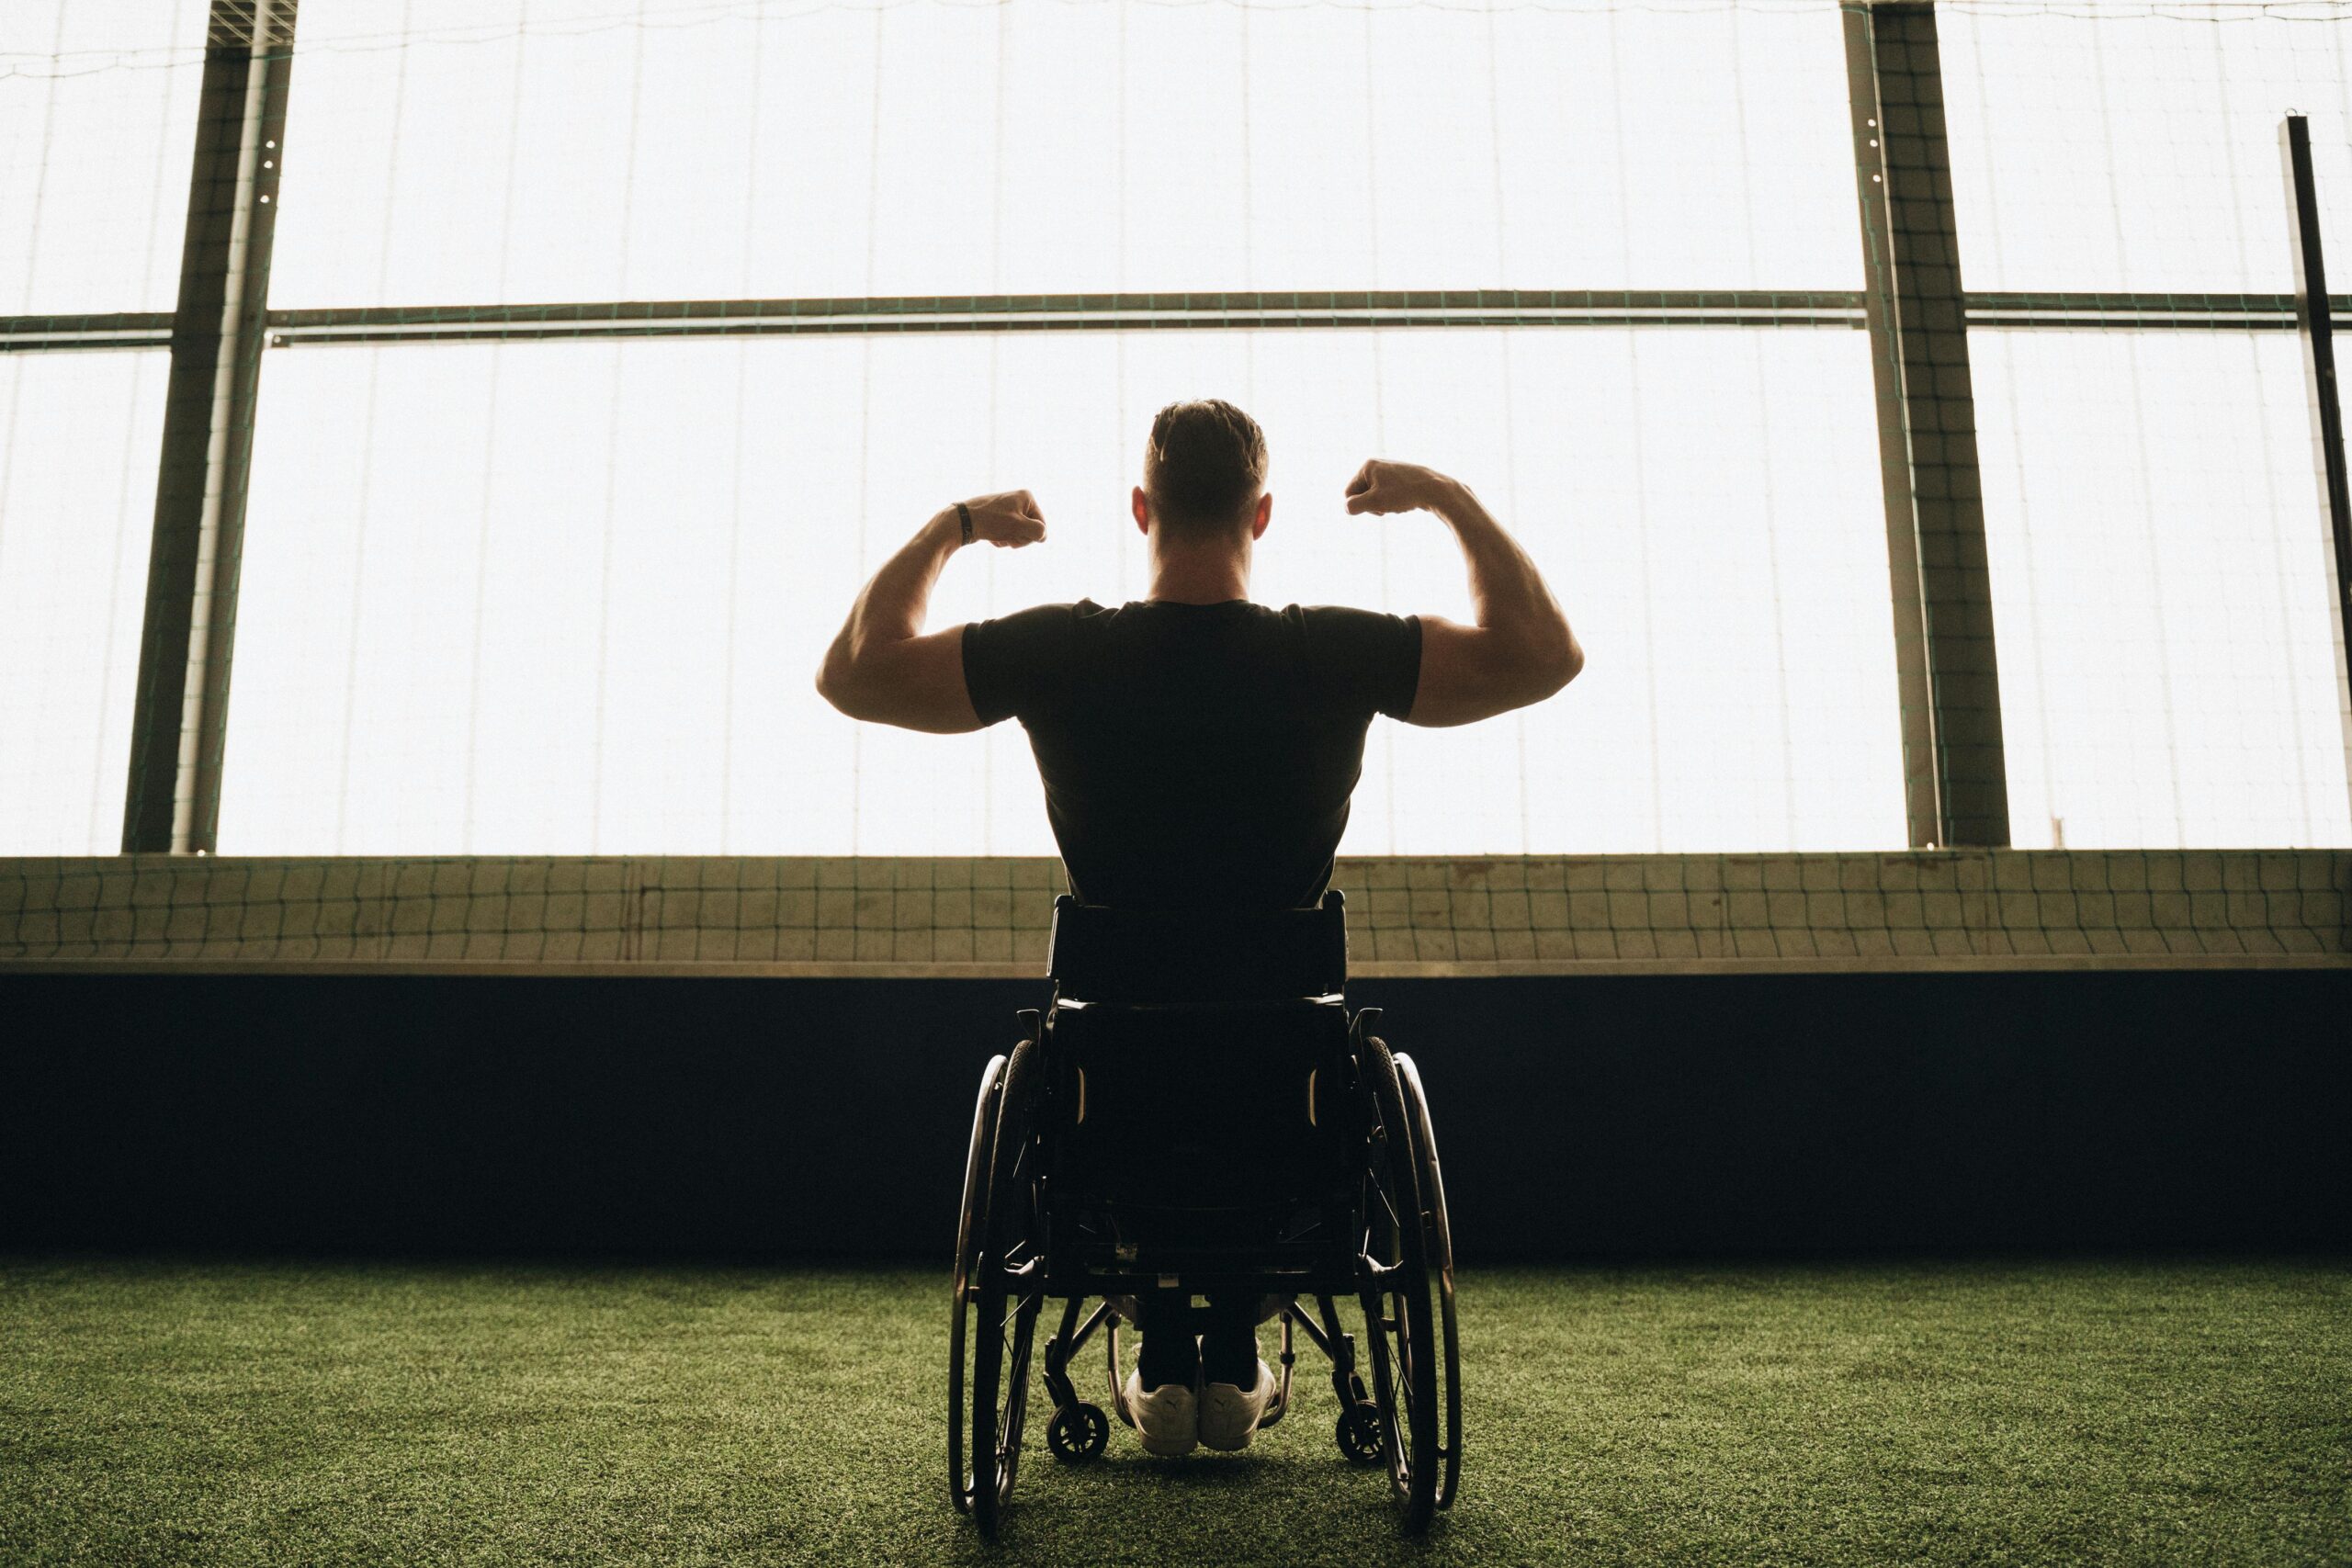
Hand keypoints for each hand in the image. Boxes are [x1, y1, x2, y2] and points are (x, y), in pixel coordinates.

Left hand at [953, 489, 1047, 547]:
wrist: (962, 521)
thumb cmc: (990, 521)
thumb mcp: (1018, 526)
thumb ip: (1037, 531)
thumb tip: (1043, 535)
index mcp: (1027, 497)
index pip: (1041, 525)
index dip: (1029, 535)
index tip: (1015, 534)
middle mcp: (1019, 500)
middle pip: (1031, 530)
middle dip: (1019, 538)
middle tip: (1005, 537)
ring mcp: (1009, 509)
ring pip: (1019, 533)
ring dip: (1010, 539)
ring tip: (997, 536)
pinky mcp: (999, 517)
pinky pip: (1008, 533)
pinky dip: (1002, 538)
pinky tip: (991, 537)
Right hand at [1343, 460, 1459, 517]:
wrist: (1435, 489)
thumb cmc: (1404, 494)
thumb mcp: (1374, 502)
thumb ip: (1354, 506)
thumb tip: (1347, 507)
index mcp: (1368, 465)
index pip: (1349, 492)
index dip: (1360, 506)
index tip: (1378, 507)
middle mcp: (1377, 464)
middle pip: (1362, 494)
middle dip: (1372, 505)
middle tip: (1388, 507)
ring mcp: (1390, 470)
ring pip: (1376, 496)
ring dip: (1383, 505)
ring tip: (1398, 504)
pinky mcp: (1401, 477)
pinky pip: (1388, 495)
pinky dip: (1393, 502)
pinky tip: (1405, 502)